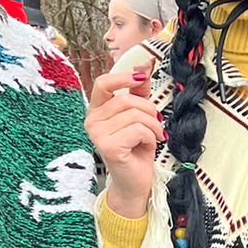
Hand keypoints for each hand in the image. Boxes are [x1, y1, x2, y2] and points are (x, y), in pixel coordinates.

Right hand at [85, 63, 163, 219]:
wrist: (135, 182)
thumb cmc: (136, 150)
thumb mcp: (139, 116)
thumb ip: (138, 91)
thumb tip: (143, 65)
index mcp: (96, 110)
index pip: (103, 83)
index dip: (123, 78)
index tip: (141, 78)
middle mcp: (91, 121)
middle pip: (126, 100)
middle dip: (149, 111)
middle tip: (155, 125)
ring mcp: (97, 134)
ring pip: (135, 115)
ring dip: (152, 126)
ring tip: (152, 138)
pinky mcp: (108, 146)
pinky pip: (138, 129)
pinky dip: (150, 137)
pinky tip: (145, 147)